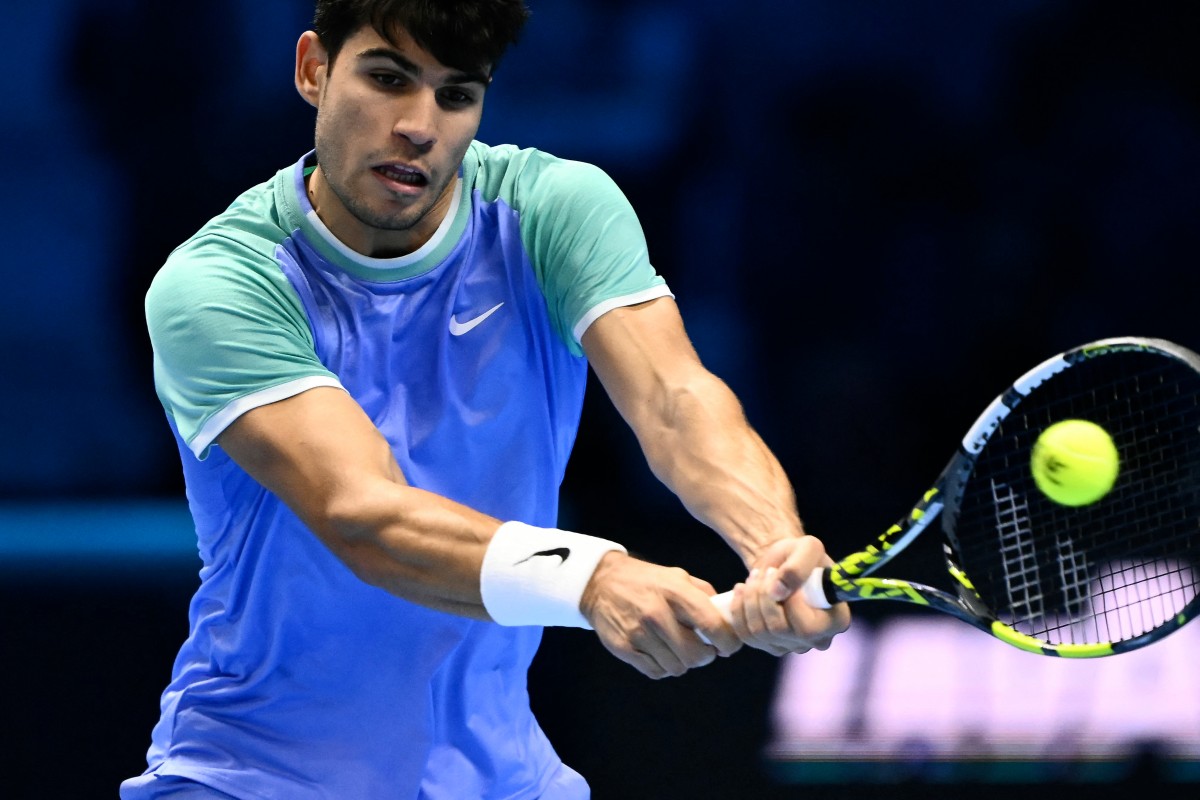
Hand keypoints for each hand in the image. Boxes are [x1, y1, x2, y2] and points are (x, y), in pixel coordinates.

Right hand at [580, 551, 741, 678]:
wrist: (600, 583)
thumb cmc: (648, 582)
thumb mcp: (678, 577)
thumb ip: (705, 595)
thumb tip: (730, 617)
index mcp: (675, 592)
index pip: (713, 626)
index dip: (728, 642)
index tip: (727, 645)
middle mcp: (657, 613)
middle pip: (696, 655)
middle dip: (706, 656)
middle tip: (703, 649)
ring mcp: (638, 633)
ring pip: (677, 668)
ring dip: (683, 662)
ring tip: (678, 648)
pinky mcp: (624, 648)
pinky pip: (656, 672)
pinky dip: (663, 666)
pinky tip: (660, 651)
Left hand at [728, 536, 849, 655]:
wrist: (783, 564)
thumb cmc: (800, 555)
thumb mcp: (807, 548)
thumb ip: (797, 567)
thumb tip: (777, 592)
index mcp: (836, 621)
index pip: (807, 628)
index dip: (788, 602)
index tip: (779, 574)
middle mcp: (817, 640)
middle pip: (779, 630)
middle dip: (763, 597)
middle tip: (762, 573)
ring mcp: (793, 646)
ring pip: (759, 633)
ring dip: (749, 601)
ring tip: (753, 578)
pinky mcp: (770, 645)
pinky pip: (746, 636)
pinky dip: (738, 611)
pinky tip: (741, 591)